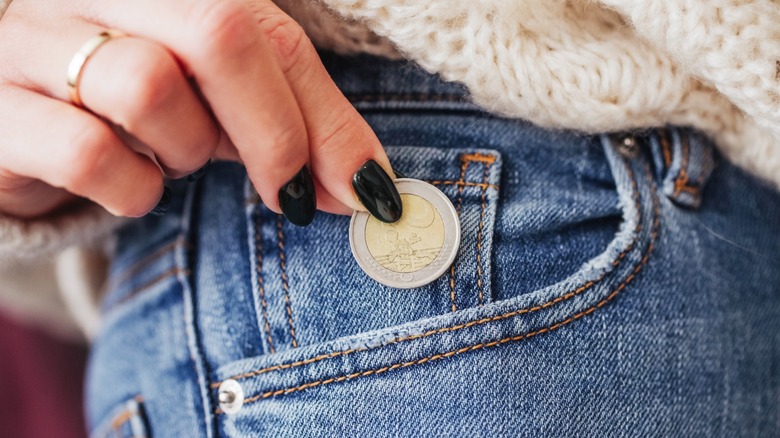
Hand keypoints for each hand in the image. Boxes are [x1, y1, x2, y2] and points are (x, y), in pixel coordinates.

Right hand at [0, 0, 401, 224]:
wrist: (23, 135)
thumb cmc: (134, 118)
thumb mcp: (220, 110)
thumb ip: (294, 132)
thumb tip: (370, 190)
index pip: (271, 31)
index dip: (327, 116)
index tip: (366, 188)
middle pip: (220, 34)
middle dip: (274, 134)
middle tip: (288, 196)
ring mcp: (34, 38)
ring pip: (148, 84)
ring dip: (184, 150)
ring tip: (171, 158)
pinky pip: (87, 150)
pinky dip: (129, 187)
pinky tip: (126, 183)